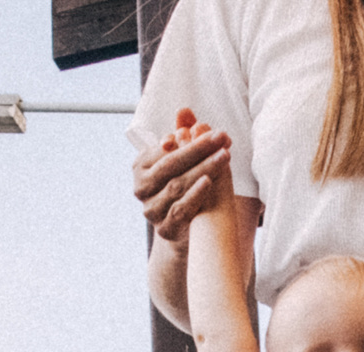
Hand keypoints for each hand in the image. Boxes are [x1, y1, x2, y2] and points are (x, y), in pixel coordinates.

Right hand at [133, 106, 230, 244]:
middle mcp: (141, 188)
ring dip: (202, 169)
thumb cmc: (183, 185)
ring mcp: (151, 210)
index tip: (213, 131)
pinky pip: (179, 209)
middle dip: (198, 150)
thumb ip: (183, 135)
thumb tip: (184, 111)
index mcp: (141, 166)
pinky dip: (194, 195)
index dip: (190, 140)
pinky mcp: (164, 229)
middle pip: (170, 165)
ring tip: (223, 156)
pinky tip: (209, 181)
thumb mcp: (183, 159)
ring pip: (176, 186)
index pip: (165, 150)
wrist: (184, 229)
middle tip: (222, 138)